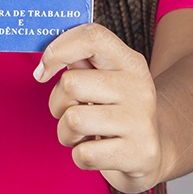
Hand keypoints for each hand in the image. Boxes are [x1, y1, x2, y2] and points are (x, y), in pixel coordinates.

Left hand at [34, 23, 163, 193]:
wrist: (150, 152)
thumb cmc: (114, 112)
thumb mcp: (105, 81)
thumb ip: (80, 64)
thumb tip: (48, 60)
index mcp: (129, 62)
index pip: (92, 36)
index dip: (58, 49)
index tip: (42, 72)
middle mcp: (138, 86)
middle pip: (71, 83)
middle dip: (57, 103)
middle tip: (73, 111)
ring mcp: (140, 120)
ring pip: (73, 120)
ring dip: (66, 133)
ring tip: (84, 134)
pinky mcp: (138, 153)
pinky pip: (84, 154)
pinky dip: (81, 157)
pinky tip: (98, 151)